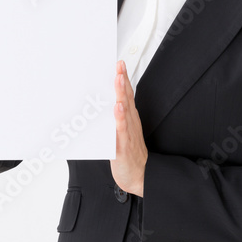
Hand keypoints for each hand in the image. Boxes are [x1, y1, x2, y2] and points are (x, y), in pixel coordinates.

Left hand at [110, 60, 148, 196]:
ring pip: (125, 109)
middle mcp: (130, 123)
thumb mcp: (120, 133)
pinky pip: (122, 129)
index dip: (123, 79)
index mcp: (129, 119)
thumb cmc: (129, 155)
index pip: (126, 95)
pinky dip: (120, 118)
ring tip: (117, 79)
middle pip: (126, 97)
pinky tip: (117, 108)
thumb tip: (102, 104)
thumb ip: (113, 119)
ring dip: (121, 93)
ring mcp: (128, 132)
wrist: (139, 177)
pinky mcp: (124, 145)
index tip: (119, 64)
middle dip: (122, 80)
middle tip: (118, 65)